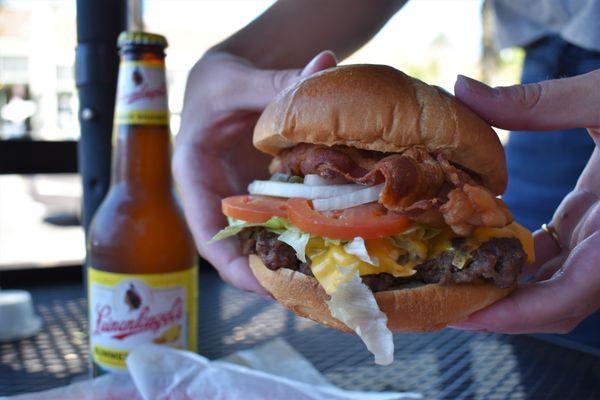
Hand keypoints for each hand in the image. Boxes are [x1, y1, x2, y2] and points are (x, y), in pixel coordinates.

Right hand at [172, 51, 336, 294]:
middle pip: (238, 247)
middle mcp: (217, 194)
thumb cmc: (218, 78)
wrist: (229, 76)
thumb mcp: (237, 78)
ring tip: (326, 279)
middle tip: (308, 292)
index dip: (233, 264)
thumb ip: (275, 81)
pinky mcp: (265, 191)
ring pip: (263, 238)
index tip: (264, 285)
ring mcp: (243, 195)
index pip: (207, 233)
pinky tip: (334, 241)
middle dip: (269, 272)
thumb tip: (326, 63)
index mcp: (194, 175)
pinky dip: (304, 231)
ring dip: (290, 259)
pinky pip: (282, 218)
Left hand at [450, 71, 599, 333]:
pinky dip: (521, 258)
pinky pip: (560, 256)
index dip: (517, 315)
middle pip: (558, 302)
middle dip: (501, 310)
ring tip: (453, 277)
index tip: (466, 316)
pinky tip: (484, 245)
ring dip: (507, 286)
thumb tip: (463, 88)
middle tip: (444, 301)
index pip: (571, 296)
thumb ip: (536, 102)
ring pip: (558, 283)